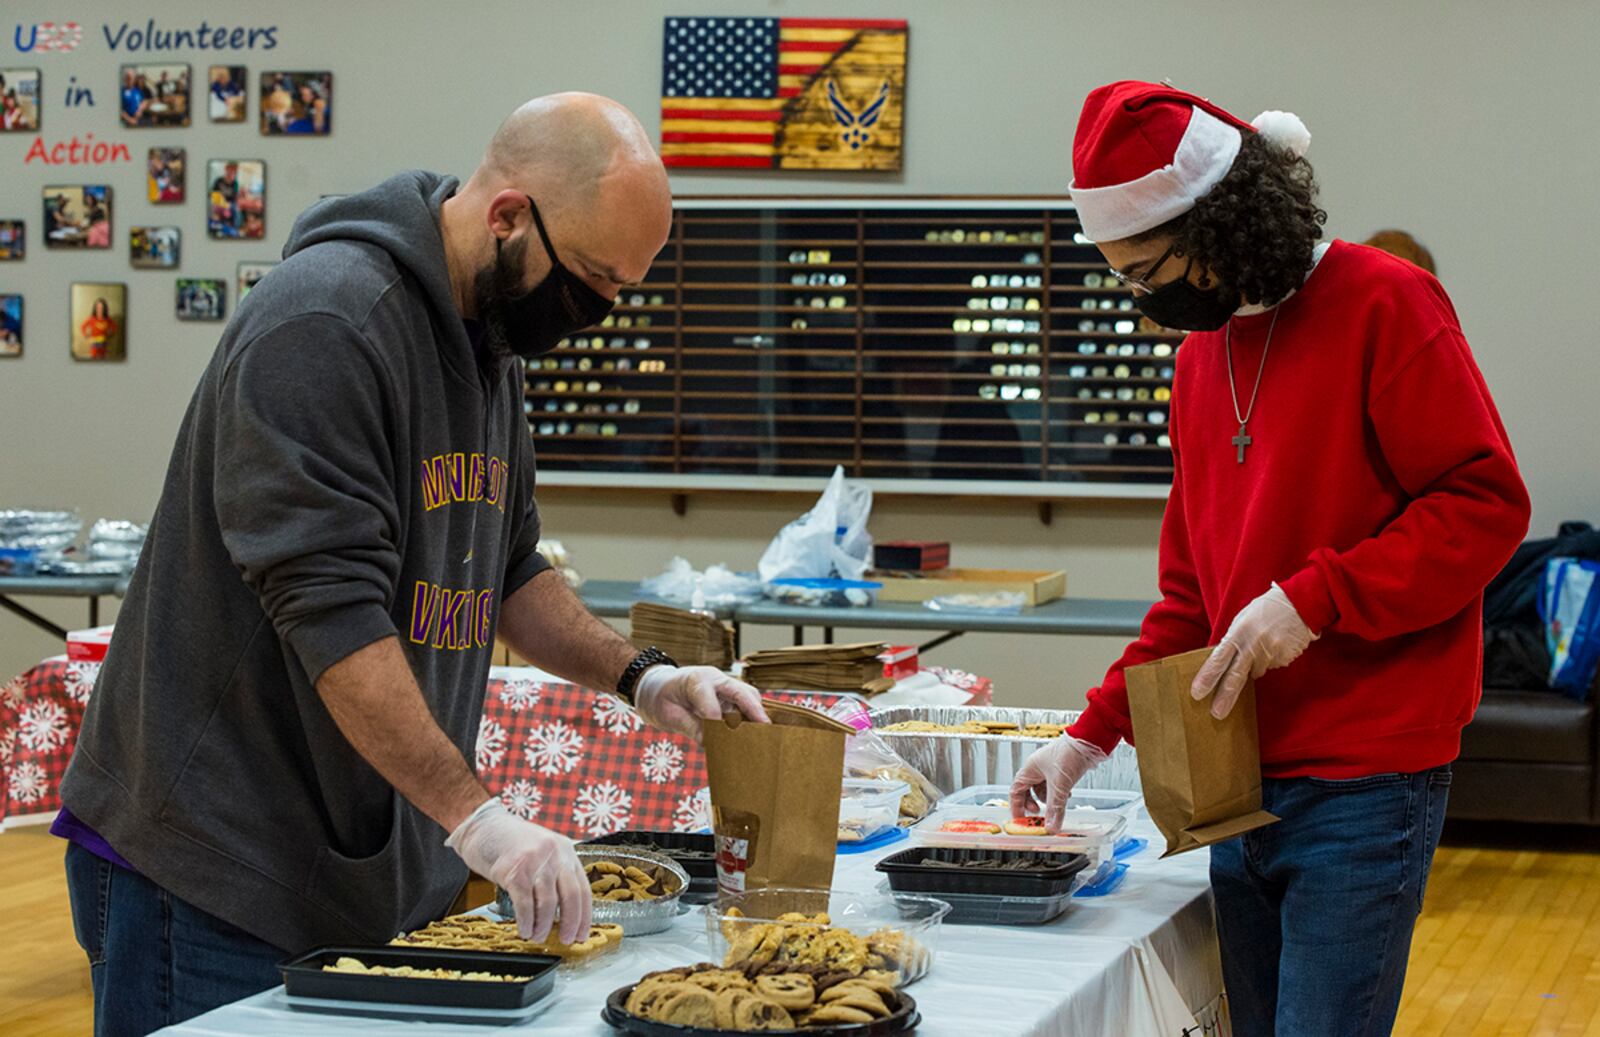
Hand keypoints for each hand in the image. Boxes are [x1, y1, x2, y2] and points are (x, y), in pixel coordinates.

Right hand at [444, 799, 589, 944]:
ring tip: (536, 936)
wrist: (482, 826)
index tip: (581, 935)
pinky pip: (525, 903)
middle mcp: (554, 854)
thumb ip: (554, 874)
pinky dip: (526, 921)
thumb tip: (563, 913)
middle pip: (571, 896)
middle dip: (569, 923)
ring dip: (543, 926)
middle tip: (564, 940)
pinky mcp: (514, 869)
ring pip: (548, 902)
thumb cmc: (510, 843)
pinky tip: (524, 929)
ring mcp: (535, 860)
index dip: (584, 916)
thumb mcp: (542, 852)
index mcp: (565, 851)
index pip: (582, 888)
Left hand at [634, 665, 769, 739]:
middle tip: (765, 731)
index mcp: (696, 680)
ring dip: (756, 714)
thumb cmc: (660, 698)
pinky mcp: (727, 695)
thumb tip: (709, 743)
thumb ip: (689, 726)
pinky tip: (754, 734)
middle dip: (754, 711)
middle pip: (741, 691)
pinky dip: (751, 717)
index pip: (711, 702)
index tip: (721, 742)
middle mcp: (715, 679)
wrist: (655, 685)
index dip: (716, 722)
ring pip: (748, 696)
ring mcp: (723, 686)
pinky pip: (744, 704)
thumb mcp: (668, 714)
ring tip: (762, 735)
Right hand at [1009, 736, 1107, 832]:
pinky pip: (1054, 786)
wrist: (1089, 742)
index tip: (1021, 819)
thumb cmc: (1069, 755)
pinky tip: (1067, 796)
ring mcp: (1049, 769)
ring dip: (1048, 800)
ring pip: (1042, 790)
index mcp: (1030, 769)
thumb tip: (1051, 827)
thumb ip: (1055, 808)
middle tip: (1039, 815)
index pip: (1015, 791)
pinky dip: (1058, 794)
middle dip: (1032, 804)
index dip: (1016, 806)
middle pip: (1027, 791)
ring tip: (1056, 805)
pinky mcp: (1061, 770)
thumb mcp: (1060, 786)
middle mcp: (1037, 768)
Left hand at [1191, 583, 1315, 718]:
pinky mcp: (1285, 657)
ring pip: (1256, 672)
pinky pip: (1272, 666)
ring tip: (1262, 644)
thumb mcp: (1242, 620)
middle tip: (1216, 714)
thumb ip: (1232, 640)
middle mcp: (1253, 645)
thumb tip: (1222, 661)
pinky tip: (1276, 644)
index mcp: (1237, 633)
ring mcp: (1270, 653)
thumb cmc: (1265, 610)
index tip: (1197, 693)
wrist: (1298, 603)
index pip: (1218, 660)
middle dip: (1225, 697)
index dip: (1208, 678)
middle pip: (1235, 677)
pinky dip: (1270, 659)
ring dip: (1255, 664)